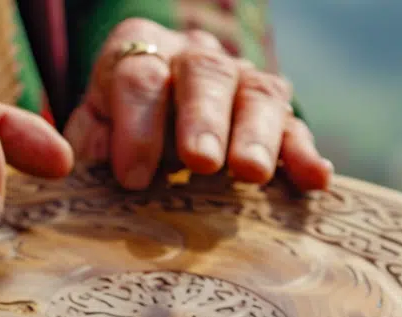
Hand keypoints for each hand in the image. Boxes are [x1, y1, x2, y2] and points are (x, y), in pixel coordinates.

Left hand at [63, 18, 331, 191]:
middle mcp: (195, 57)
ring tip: (252, 173)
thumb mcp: (93, 127)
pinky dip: (305, 152)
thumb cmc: (119, 128)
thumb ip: (88, 142)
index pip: (139, 78)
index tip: (132, 177)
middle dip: (204, 118)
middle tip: (202, 161)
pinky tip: (315, 179)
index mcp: (139, 52)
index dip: (136, 126)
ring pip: (259, 93)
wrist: (160, 111)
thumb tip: (85, 167)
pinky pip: (297, 126)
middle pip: (204, 75)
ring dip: (258, 134)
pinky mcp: (277, 114)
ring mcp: (242, 81)